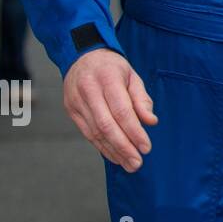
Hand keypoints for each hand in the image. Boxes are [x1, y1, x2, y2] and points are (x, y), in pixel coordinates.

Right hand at [63, 48, 156, 170]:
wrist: (82, 57)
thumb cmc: (113, 68)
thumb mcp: (133, 76)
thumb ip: (142, 99)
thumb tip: (151, 122)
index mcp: (107, 78)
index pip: (121, 111)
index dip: (134, 132)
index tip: (146, 148)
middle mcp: (88, 90)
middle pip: (106, 125)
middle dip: (123, 147)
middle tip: (137, 163)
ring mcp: (76, 102)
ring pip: (95, 132)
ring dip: (113, 151)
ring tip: (128, 164)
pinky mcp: (70, 111)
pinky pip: (87, 133)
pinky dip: (102, 147)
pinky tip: (114, 156)